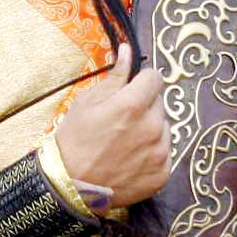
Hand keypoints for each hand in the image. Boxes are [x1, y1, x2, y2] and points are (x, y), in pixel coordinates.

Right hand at [53, 44, 168, 207]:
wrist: (71, 186)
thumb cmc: (75, 140)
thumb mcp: (88, 101)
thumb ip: (115, 76)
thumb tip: (127, 50)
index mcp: (133, 104)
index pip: (155, 77)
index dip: (141, 81)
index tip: (131, 89)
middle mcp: (152, 127)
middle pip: (159, 102)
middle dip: (145, 105)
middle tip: (122, 119)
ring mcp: (160, 152)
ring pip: (164, 127)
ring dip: (150, 128)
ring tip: (125, 141)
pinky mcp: (163, 173)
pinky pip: (165, 152)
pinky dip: (152, 152)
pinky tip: (131, 158)